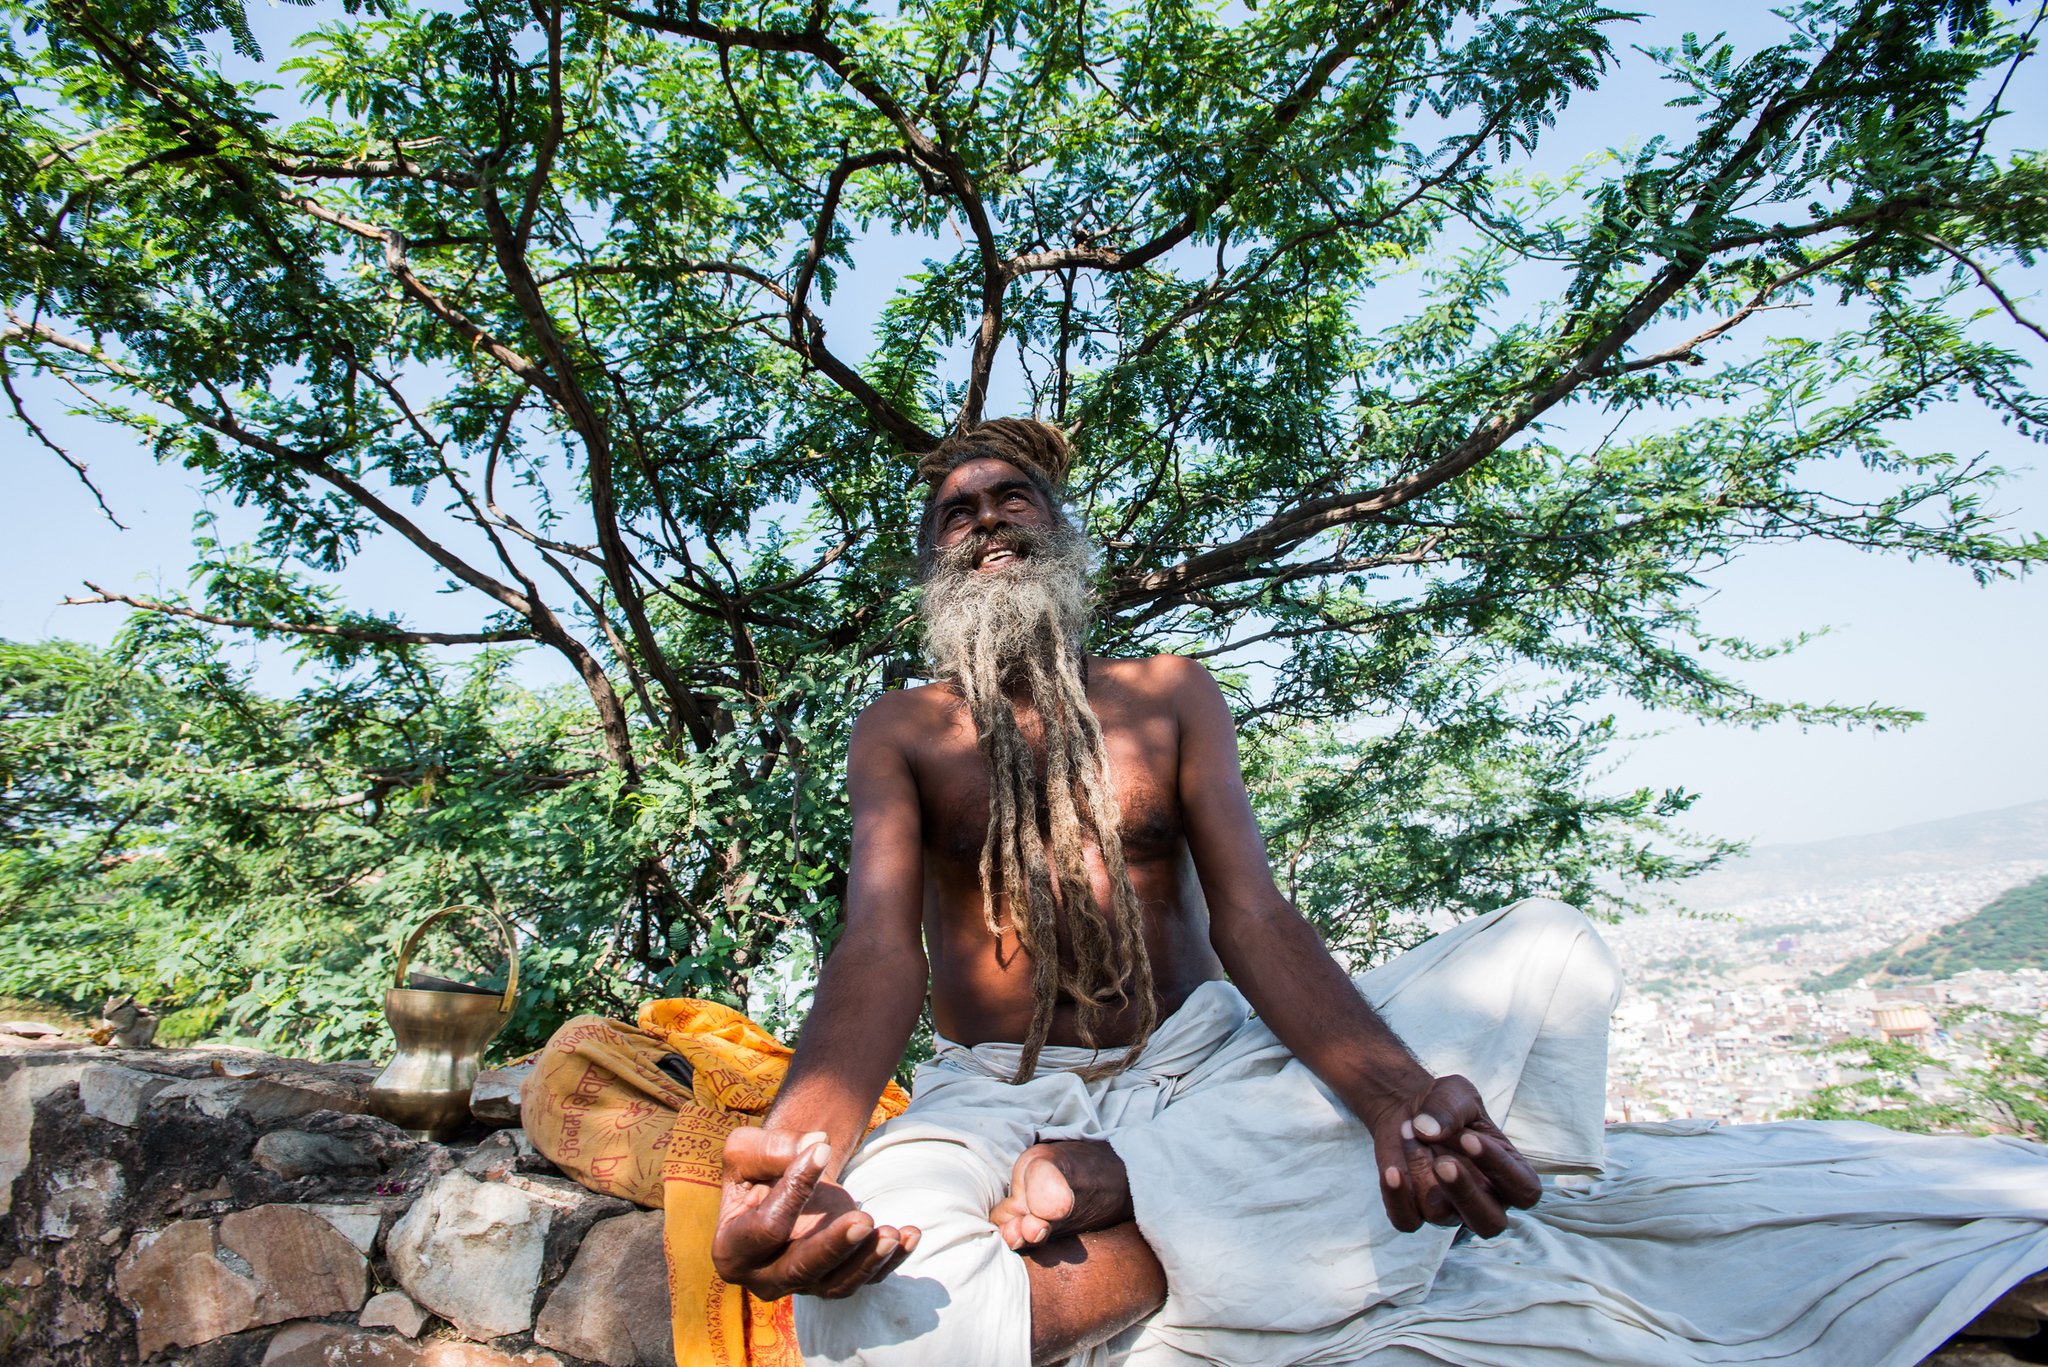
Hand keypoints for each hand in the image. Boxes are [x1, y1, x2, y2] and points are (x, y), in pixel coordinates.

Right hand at [710, 1127, 920, 1299]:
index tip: (821, 1152)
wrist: (780, 1184)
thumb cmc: (758, 1168)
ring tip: (892, 1233)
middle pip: (801, 1270)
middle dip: (834, 1247)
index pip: (765, 1228)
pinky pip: (864, 1279)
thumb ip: (772, 1148)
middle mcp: (765, 1278)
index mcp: (732, 1250)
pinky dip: (890, 1262)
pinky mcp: (834, 1280)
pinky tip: (911, 1236)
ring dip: (868, 1261)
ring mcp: (802, 1284)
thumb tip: (816, 1145)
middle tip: (863, 1221)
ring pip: (837, 1284)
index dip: (793, 1191)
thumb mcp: (746, 1151)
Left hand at [1369, 1074, 1540, 1237]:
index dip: (1499, 1168)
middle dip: (1465, 1193)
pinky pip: (1407, 1221)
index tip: (1469, 1137)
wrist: (1408, 1109)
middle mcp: (1485, 1200)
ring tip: (1409, 1131)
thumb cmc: (1445, 1104)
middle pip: (1489, 1224)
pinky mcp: (1414, 1211)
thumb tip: (1429, 1132)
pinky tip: (1392, 1171)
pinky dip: (1396, 1198)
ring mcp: (1450, 1210)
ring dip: (1421, 1170)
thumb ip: (1450, 1108)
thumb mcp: (1455, 1093)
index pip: (1523, 1190)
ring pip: (1440, 1214)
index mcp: (1511, 1173)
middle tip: (1443, 1162)